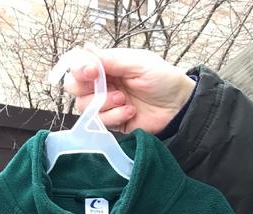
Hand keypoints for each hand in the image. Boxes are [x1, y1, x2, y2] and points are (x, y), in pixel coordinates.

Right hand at [60, 42, 195, 134]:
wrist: (178, 107)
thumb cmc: (163, 80)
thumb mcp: (138, 63)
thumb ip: (111, 59)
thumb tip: (86, 50)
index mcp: (107, 66)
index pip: (79, 66)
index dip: (79, 69)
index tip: (91, 72)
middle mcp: (103, 84)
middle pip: (74, 88)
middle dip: (87, 90)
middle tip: (108, 88)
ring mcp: (106, 104)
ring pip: (84, 107)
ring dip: (104, 104)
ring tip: (124, 100)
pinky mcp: (112, 122)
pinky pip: (99, 123)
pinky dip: (113, 117)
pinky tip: (130, 111)